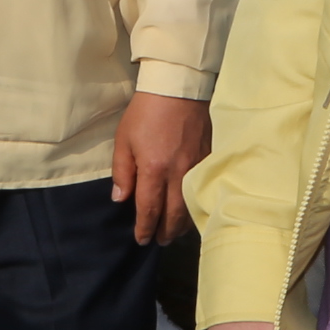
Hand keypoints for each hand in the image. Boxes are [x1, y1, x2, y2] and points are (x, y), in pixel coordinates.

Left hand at [111, 91, 210, 244]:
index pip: (149, 209)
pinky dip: (196, 206)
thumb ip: (122, 172)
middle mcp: (177, 174)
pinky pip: (202, 191)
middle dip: (165, 232)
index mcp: (153, 169)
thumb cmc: (145, 112)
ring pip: (190, 207)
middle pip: (173, 215)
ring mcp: (196, 168)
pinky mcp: (208, 160)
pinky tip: (191, 211)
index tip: (141, 239)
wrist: (178, 88)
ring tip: (174, 233)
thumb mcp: (123, 139)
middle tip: (159, 242)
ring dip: (182, 225)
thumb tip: (120, 198)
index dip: (145, 228)